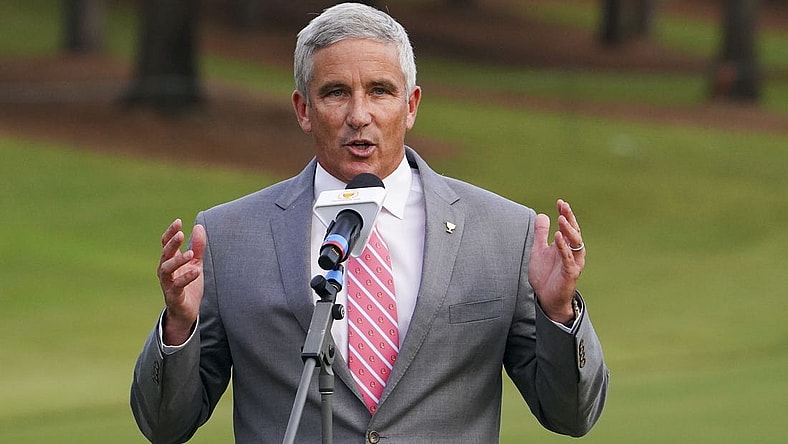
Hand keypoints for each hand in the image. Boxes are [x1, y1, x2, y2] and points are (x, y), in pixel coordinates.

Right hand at [157, 218, 205, 344]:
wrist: (186, 311)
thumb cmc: (189, 285)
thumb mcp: (196, 263)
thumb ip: (197, 247)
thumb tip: (199, 226)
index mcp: (170, 261)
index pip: (166, 243)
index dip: (171, 232)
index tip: (178, 221)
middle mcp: (165, 271)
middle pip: (165, 254)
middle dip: (171, 244)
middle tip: (180, 234)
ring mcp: (167, 283)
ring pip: (166, 269)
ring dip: (178, 260)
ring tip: (190, 254)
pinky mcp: (173, 295)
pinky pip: (177, 285)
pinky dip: (186, 278)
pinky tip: (195, 271)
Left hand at [528, 199, 585, 323]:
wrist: (547, 298)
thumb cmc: (545, 275)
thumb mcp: (539, 250)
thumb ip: (541, 234)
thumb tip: (542, 215)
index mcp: (566, 245)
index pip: (568, 226)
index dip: (565, 214)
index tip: (560, 202)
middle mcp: (573, 252)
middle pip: (574, 232)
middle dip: (569, 218)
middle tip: (563, 206)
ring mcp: (573, 262)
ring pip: (575, 243)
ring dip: (569, 231)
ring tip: (561, 219)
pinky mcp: (570, 273)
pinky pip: (568, 258)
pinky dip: (563, 247)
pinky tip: (557, 237)